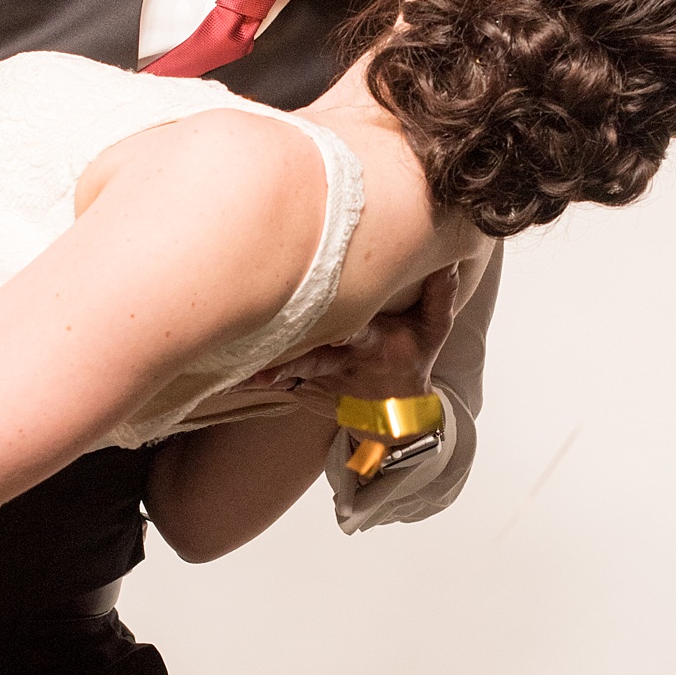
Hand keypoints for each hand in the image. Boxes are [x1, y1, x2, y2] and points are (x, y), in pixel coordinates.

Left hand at [236, 264, 459, 421]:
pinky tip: (226, 378)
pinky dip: (252, 381)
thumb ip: (440, 293)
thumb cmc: (413, 362)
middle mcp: (347, 365)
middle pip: (316, 359)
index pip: (359, 334)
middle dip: (291, 361)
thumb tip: (449, 257)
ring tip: (234, 373)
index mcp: (376, 347)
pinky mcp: (305, 390)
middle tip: (264, 367)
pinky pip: (276, 382)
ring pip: (290, 372)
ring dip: (263, 373)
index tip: (334, 331)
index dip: (345, 333)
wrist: (397, 417)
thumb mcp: (434, 330)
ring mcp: (324, 381)